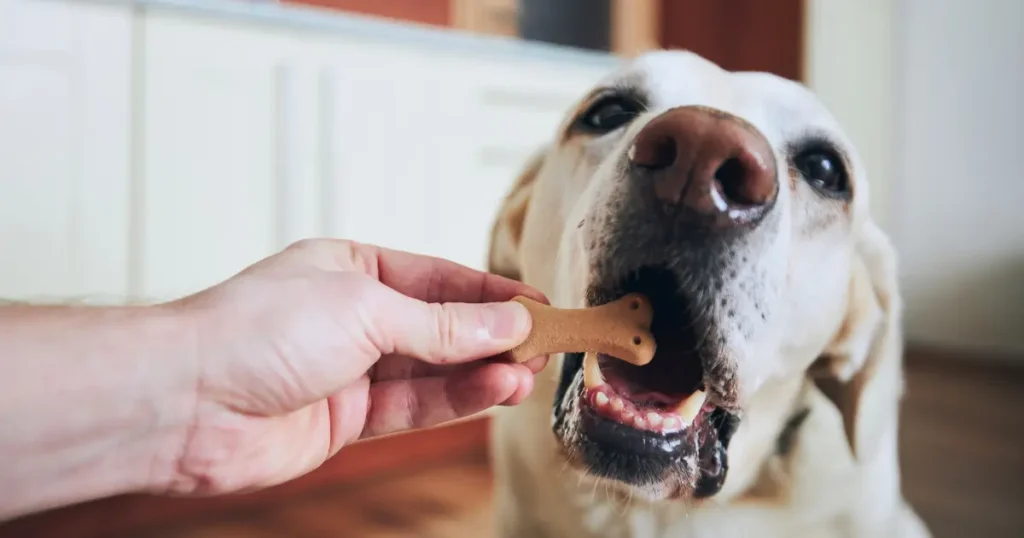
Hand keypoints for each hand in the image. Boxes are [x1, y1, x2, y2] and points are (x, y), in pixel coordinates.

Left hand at [167, 239, 548, 494]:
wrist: (185, 401)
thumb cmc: (255, 330)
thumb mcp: (366, 308)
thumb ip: (442, 323)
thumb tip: (506, 321)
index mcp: (352, 268)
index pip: (439, 278)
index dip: (492, 293)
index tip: (539, 305)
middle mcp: (353, 316)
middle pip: (441, 325)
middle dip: (493, 335)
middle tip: (545, 344)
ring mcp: (350, 369)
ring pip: (434, 369)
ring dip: (482, 371)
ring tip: (527, 372)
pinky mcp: (346, 418)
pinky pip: (414, 405)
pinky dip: (456, 400)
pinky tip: (493, 390)